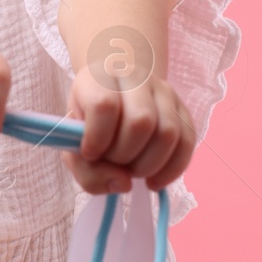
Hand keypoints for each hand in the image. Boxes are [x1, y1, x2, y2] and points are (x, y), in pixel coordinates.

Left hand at [60, 68, 196, 193]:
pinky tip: (154, 180)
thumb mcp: (73, 146)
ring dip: (148, 165)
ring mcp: (163, 91)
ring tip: (133, 170)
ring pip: (168, 133)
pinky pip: (187, 142)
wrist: (112, 96)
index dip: (97, 138)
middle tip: (113, 162)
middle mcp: (135, 77)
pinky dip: (172, 170)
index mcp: (99, 78)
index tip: (90, 153)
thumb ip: (88, 171)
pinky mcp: (182, 109)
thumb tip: (124, 183)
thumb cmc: (89, 123)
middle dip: (124, 156)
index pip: (104, 105)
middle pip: (141, 121)